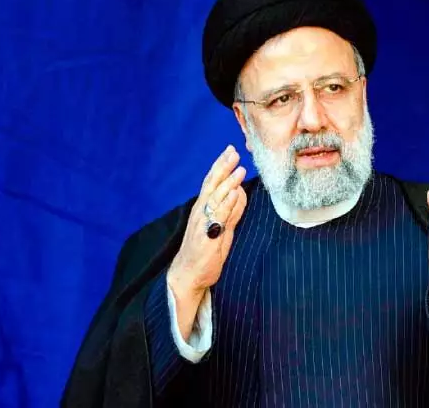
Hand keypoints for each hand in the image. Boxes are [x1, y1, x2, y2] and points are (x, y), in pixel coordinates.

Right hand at [167, 145, 247, 338]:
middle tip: (233, 151)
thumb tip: (240, 192)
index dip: (221, 166)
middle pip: (212, 185)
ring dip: (228, 181)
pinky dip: (227, 203)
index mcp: (203, 209)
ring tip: (239, 168)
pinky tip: (235, 192)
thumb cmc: (205, 253)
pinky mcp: (206, 236)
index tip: (230, 152)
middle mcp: (200, 213)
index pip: (212, 183)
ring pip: (215, 197)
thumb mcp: (223, 229)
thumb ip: (232, 212)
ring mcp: (202, 224)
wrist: (188, 276)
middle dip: (223, 167)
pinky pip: (218, 216)